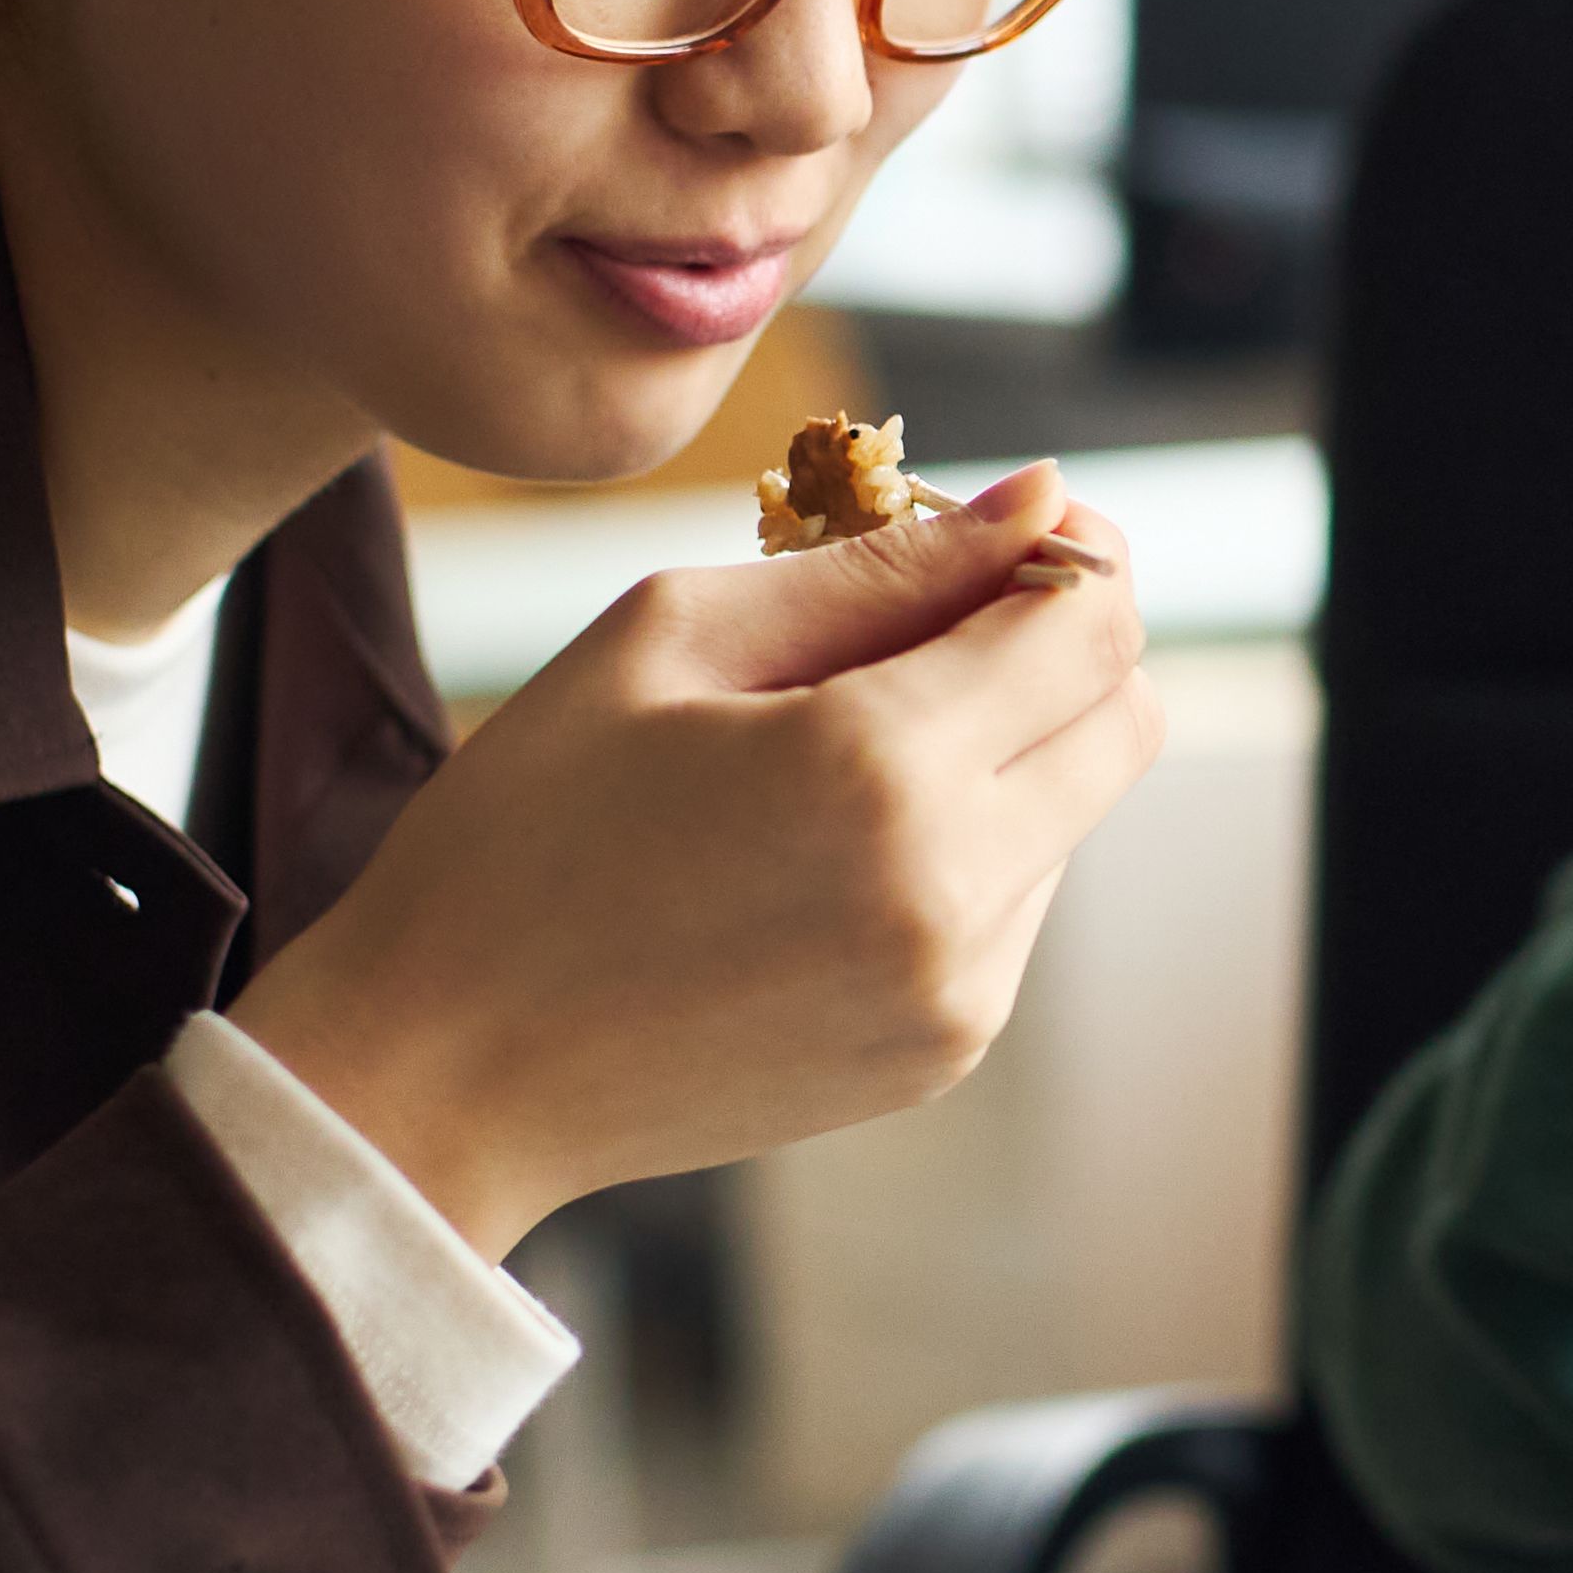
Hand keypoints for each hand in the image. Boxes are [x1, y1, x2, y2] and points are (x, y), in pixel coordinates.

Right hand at [234, 465, 1163, 1250]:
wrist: (447, 1071)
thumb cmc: (523, 830)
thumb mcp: (670, 637)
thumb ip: (880, 565)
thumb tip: (1038, 502)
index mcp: (882, 768)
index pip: (1092, 624)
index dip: (1066, 552)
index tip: (989, 532)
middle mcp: (953, 891)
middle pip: (1125, 719)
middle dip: (1056, 646)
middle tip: (924, 619)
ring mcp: (962, 990)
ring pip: (1075, 811)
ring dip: (1003, 750)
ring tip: (827, 748)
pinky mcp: (945, 1052)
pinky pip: (1016, 905)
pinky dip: (961, 847)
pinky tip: (819, 848)